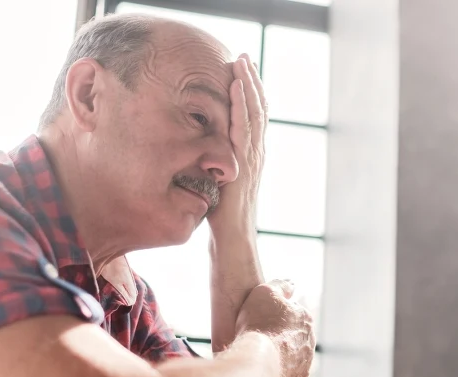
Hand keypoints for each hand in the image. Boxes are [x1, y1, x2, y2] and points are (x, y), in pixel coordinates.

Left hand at [208, 53, 266, 230]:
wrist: (233, 239)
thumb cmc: (222, 218)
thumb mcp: (218, 183)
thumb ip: (214, 164)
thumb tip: (198, 151)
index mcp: (251, 156)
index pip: (254, 118)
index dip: (250, 94)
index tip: (242, 72)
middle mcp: (256, 154)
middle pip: (259, 110)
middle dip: (252, 82)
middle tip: (244, 57)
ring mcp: (252, 158)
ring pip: (254, 113)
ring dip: (248, 85)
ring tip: (242, 62)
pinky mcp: (244, 163)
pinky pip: (243, 127)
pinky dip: (241, 104)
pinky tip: (236, 86)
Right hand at [236, 279, 315, 376]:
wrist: (258, 361)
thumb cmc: (259, 324)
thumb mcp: (264, 292)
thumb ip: (280, 285)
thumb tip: (291, 284)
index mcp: (304, 317)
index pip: (292, 312)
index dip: (274, 314)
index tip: (261, 319)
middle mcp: (310, 338)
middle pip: (294, 334)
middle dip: (280, 334)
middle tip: (260, 337)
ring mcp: (306, 360)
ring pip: (293, 354)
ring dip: (281, 353)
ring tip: (262, 355)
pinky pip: (290, 372)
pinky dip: (281, 370)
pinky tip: (267, 368)